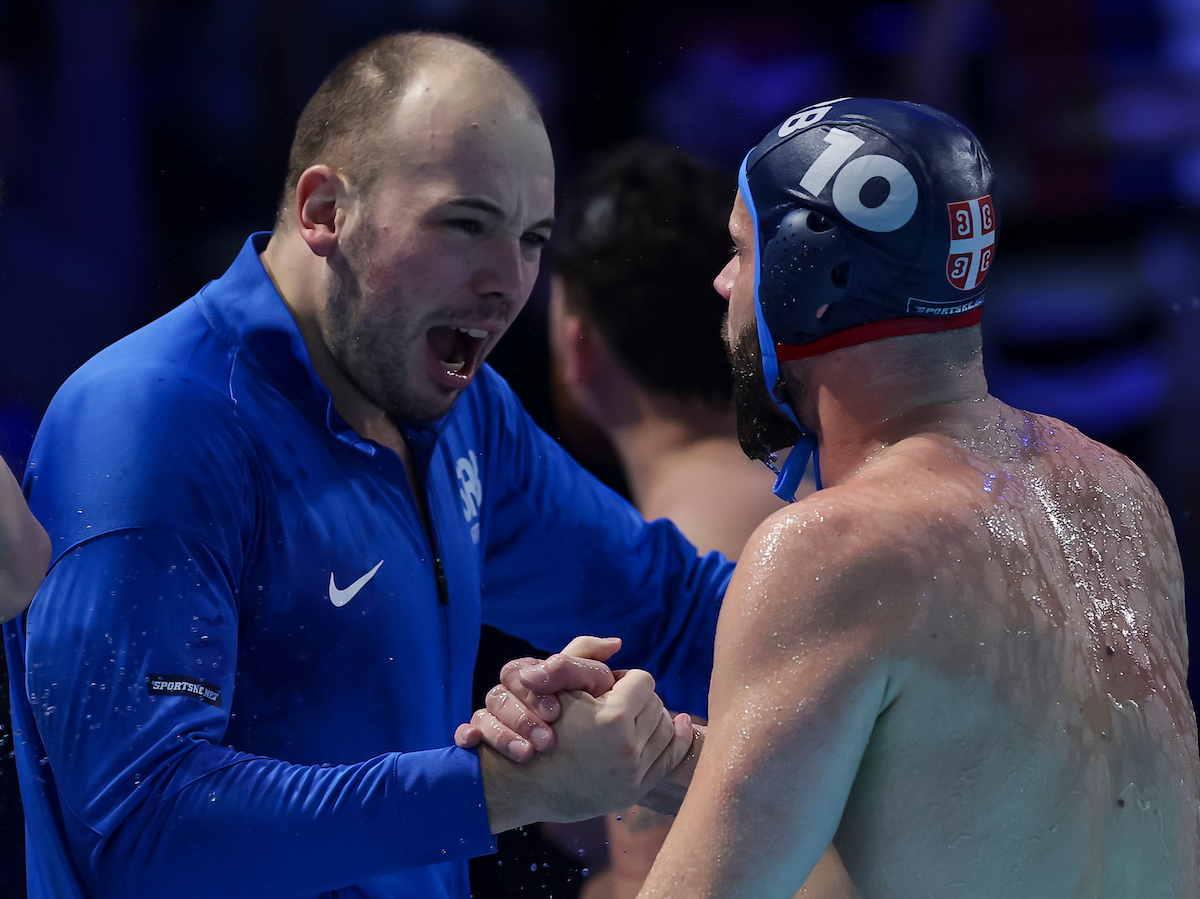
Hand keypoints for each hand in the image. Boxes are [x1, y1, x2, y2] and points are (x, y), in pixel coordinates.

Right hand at [455, 635, 620, 761]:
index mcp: (528, 677)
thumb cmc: (581, 716)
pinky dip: (466, 735)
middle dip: (523, 717)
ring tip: (527, 755)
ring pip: (482, 715)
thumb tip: (616, 643)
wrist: (566, 767)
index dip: (535, 691)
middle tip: (547, 740)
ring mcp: (491, 718)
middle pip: (498, 694)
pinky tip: (475, 744)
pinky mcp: (479, 741)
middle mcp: (506, 695)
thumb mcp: (589, 687)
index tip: (558, 711)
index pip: (518, 671)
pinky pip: (463, 733)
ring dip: (502, 734)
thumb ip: (594, 663)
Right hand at [479, 668, 693, 831]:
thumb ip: (583, 653)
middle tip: (619, 703)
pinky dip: (675, 738)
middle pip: (656, 704)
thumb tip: (618, 642)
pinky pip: (671, 758)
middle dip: (639, 700)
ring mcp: (632, 774)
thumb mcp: (554, 682)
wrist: (524, 782)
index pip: (642, 680)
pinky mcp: (634, 792)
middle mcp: (626, 749)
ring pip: (665, 729)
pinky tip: (679, 725)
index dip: (625, 679)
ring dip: (651, 718)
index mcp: (612, 718)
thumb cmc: (536, 724)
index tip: (611, 686)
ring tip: (632, 718)